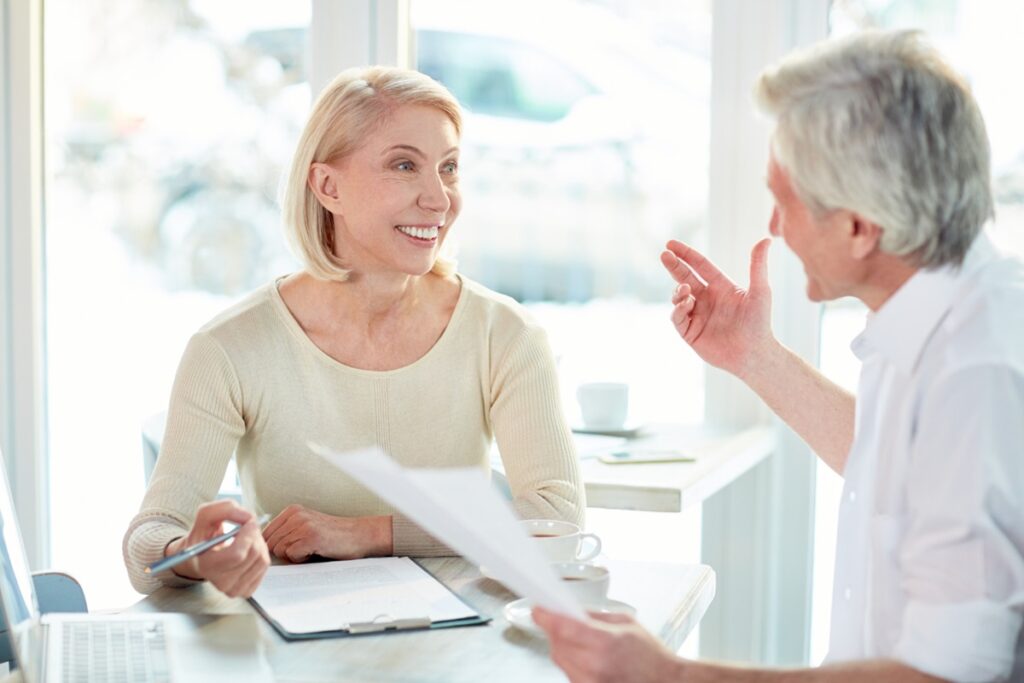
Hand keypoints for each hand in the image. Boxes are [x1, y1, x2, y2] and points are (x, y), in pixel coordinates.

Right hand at [165, 499, 268, 597]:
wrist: (202, 556)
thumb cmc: (205, 535)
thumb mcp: (206, 515)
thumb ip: (225, 508)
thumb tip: (249, 517)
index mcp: (207, 566)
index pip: (237, 554)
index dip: (248, 535)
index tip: (248, 522)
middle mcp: (221, 583)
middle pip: (253, 555)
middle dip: (254, 535)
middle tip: (246, 528)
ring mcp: (235, 590)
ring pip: (262, 560)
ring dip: (259, 543)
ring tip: (245, 539)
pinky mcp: (247, 590)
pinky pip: (264, 567)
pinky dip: (261, 553)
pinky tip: (248, 550)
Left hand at [262, 504, 392, 562]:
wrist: (359, 535)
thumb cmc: (332, 536)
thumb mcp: (305, 527)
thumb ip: (285, 533)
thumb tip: (260, 548)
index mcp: (291, 510)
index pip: (265, 534)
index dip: (275, 547)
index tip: (292, 549)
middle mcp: (295, 514)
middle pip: (271, 544)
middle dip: (285, 553)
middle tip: (306, 549)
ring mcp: (303, 525)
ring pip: (280, 551)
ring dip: (294, 556)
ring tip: (312, 549)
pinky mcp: (311, 537)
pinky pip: (292, 556)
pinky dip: (302, 559)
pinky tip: (316, 552)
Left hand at [533, 608, 684, 682]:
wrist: (665, 682)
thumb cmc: (650, 656)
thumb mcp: (625, 622)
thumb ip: (594, 616)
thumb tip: (570, 610)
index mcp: (605, 643)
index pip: (563, 628)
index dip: (546, 616)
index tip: (538, 609)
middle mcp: (595, 666)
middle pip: (556, 645)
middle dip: (556, 631)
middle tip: (564, 622)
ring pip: (559, 661)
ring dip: (563, 648)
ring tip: (584, 642)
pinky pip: (568, 674)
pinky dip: (571, 663)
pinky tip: (587, 658)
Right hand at [660, 238, 775, 378]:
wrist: (753, 354)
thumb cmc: (760, 323)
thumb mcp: (760, 291)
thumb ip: (758, 265)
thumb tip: (765, 239)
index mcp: (720, 287)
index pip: (700, 266)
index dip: (686, 254)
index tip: (671, 244)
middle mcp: (706, 299)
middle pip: (684, 277)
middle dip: (673, 266)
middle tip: (664, 254)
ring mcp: (697, 315)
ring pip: (678, 297)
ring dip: (678, 290)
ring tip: (685, 289)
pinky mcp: (690, 332)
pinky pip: (677, 318)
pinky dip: (678, 309)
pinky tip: (687, 304)